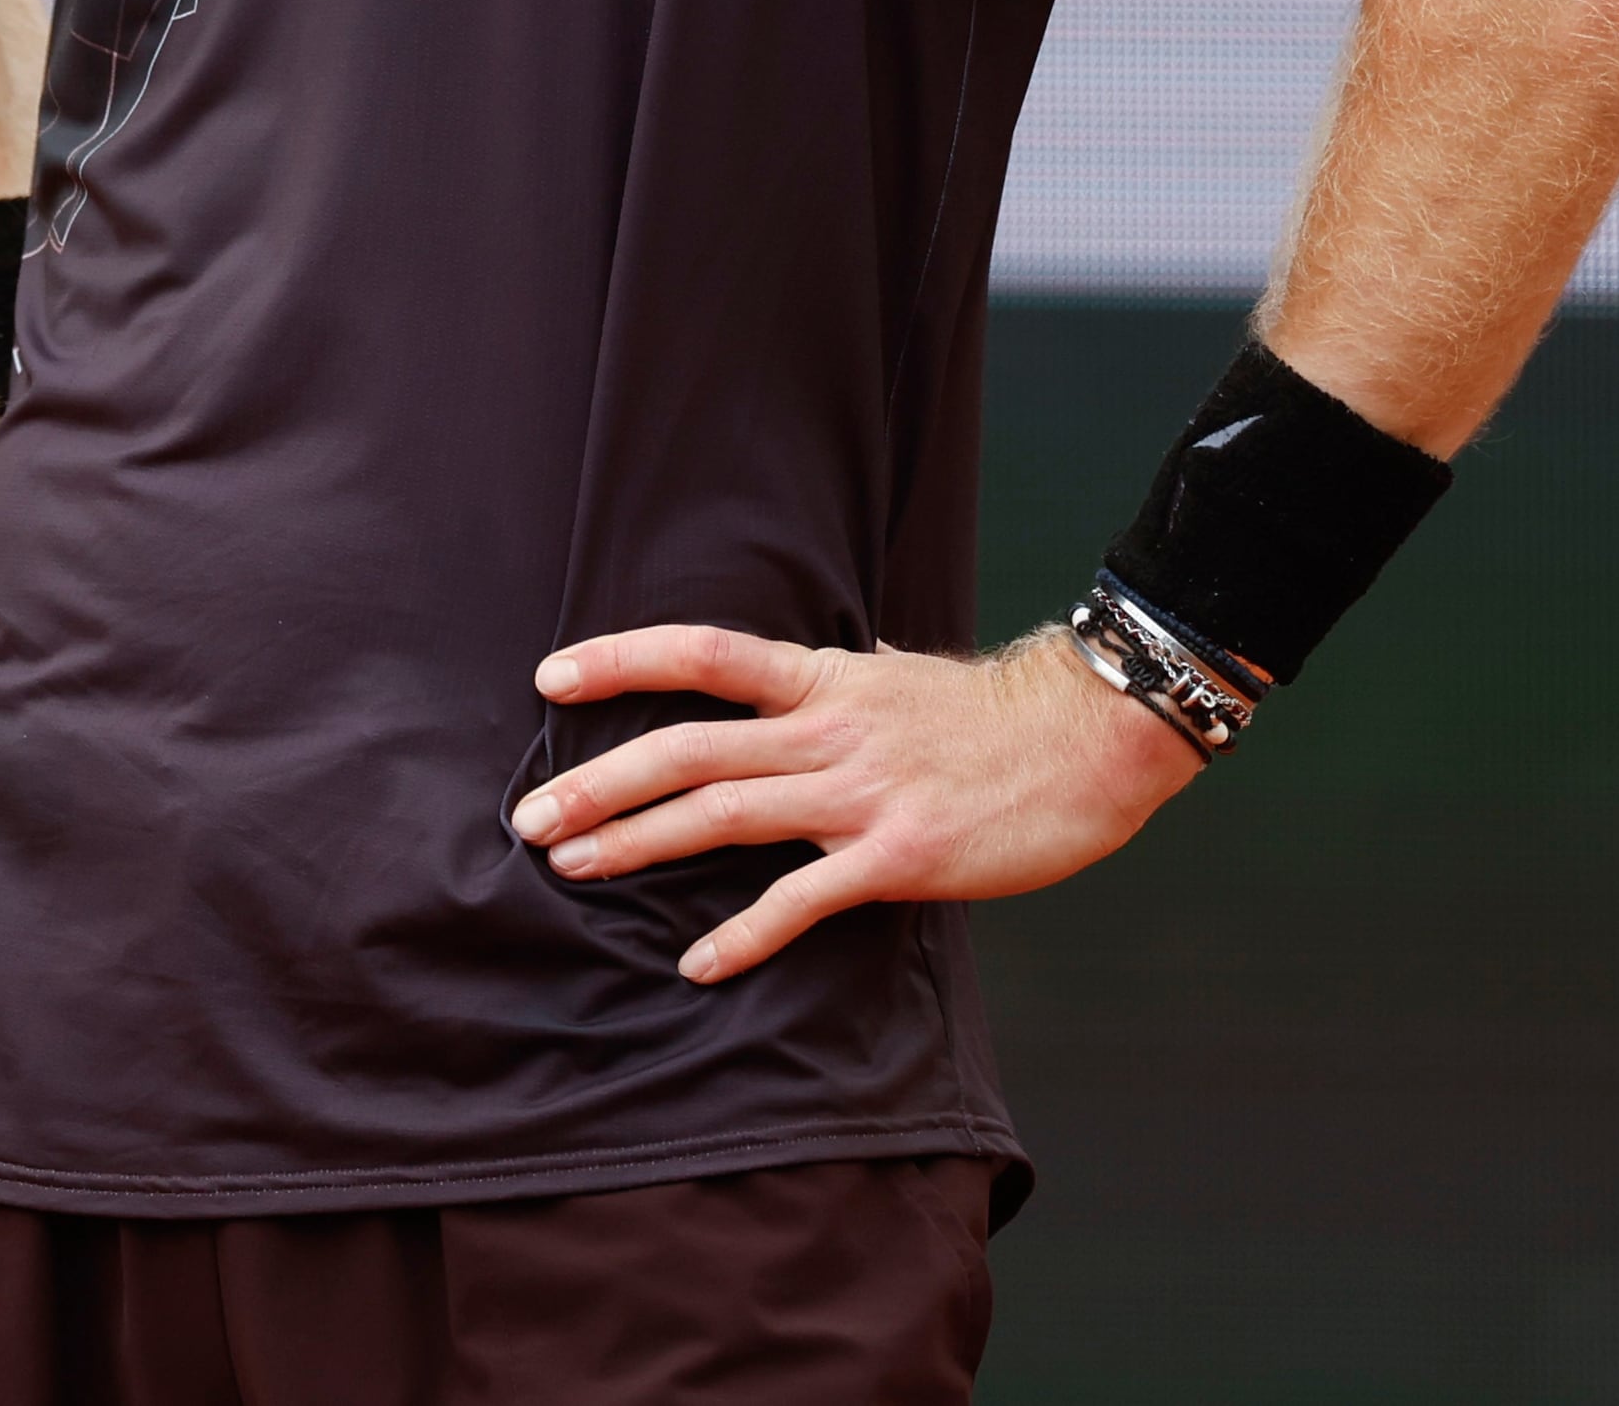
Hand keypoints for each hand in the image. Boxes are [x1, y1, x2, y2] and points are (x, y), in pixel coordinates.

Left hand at [508, 624, 1200, 983]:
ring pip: (724, 812)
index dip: (622, 661)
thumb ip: (840, 686)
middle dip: (600, 782)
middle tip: (528, 818)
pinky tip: (696, 963)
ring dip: (639, 843)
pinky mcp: (898, 856)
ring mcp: (859, 793)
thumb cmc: (995, 716)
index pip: (702, 656)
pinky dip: (744, 933)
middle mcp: (827, 730)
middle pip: (688, 748)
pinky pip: (803, 898)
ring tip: (573, 868)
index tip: (550, 679)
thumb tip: (806, 679)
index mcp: (823, 680)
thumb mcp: (899, 678)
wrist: (1090, 738)